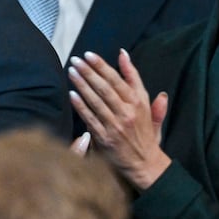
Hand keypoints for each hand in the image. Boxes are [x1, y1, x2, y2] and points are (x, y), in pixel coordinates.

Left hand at [67, 49, 171, 189]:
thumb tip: (124, 54)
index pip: (117, 79)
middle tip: (75, 60)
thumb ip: (135, 79)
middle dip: (88, 72)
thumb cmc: (146, 132)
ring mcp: (116, 126)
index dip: (102, 66)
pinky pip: (90, 119)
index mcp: (138, 102)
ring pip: (96, 101)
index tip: (88, 55)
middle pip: (105, 88)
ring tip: (71, 72)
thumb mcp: (147, 104)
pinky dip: (80, 106)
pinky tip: (71, 94)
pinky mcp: (106, 139)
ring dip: (82, 85)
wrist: (146, 164)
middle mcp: (128, 112)